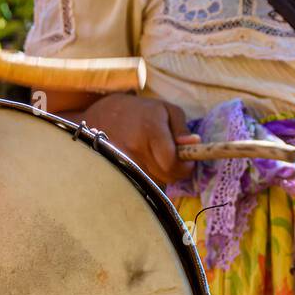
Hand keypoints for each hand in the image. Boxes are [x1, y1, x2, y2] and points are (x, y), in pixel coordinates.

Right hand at [78, 94, 198, 186]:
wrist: (100, 116)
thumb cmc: (139, 112)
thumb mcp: (166, 110)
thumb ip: (182, 129)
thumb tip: (194, 144)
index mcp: (151, 130)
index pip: (172, 164)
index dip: (184, 166)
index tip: (186, 161)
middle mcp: (135, 148)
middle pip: (165, 177)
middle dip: (174, 171)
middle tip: (172, 158)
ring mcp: (123, 162)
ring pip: (155, 183)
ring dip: (160, 174)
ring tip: (154, 158)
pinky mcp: (116, 170)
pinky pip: (141, 183)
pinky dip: (147, 177)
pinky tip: (144, 164)